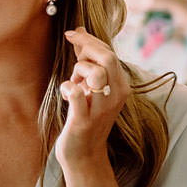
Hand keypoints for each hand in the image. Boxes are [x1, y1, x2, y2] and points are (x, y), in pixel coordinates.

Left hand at [54, 27, 127, 169]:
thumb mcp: (90, 87)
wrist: (84, 155)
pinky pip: (76, 93)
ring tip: (73, 82)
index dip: (89, 39)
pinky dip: (68, 87)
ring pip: (95, 73)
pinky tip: (66, 94)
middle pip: (107, 57)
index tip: (72, 34)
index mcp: (120, 86)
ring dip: (79, 70)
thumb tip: (80, 31)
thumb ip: (87, 61)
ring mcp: (101, 109)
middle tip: (71, 51)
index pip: (109, 52)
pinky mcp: (84, 120)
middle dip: (85, 47)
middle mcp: (116, 96)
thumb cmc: (85, 117)